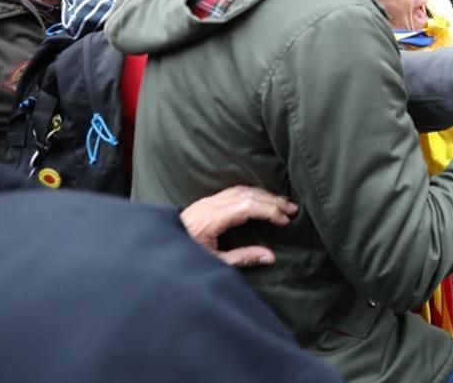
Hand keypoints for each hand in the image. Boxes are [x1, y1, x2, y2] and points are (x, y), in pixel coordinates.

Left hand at [180, 185, 298, 266]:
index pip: (247, 206)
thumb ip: (242, 258)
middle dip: (273, 201)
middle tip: (293, 210)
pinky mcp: (207, 202)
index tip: (285, 220)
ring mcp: (208, 202)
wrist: (160, 248)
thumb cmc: (185, 258)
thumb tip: (270, 256)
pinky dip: (252, 193)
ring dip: (264, 195)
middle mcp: (210, 206)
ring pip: (242, 190)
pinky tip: (262, 199)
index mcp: (212, 219)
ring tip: (283, 203)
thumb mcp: (214, 262)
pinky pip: (234, 191)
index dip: (269, 211)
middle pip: (248, 195)